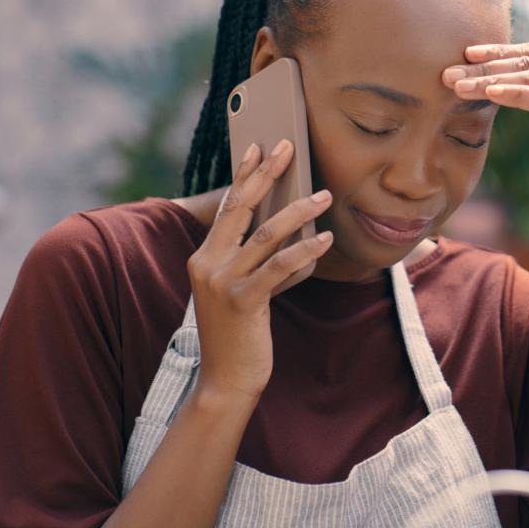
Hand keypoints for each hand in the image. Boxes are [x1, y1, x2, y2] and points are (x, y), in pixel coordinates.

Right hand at [184, 140, 333, 401]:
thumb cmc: (240, 333)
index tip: (257, 147)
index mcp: (203, 257)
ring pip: (265, 234)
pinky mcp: (241, 300)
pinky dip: (304, 250)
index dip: (243, 175)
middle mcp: (207, 263)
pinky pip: (278, 266)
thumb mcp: (241, 289)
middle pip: (240, 207)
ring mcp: (221, 281)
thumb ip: (257, 260)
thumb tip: (294, 230)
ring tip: (325, 196)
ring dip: (298, 211)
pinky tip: (324, 239)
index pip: (226, 207)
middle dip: (266, 174)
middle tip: (288, 147)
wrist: (226, 380)